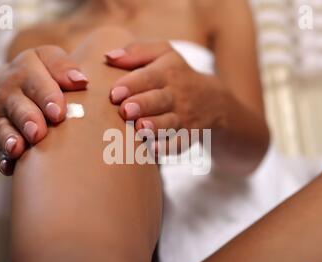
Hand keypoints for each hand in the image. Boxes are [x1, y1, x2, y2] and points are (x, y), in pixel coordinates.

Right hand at [0, 45, 87, 174]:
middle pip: (15, 105)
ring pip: (1, 127)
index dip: (46, 96)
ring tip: (18, 149)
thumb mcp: (50, 60)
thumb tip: (81, 82)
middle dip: (27, 119)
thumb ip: (64, 67)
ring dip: (10, 138)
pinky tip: (8, 166)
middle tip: (38, 133)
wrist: (12, 82)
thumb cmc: (43, 74)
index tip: (58, 113)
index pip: (34, 80)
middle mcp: (4, 90)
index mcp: (23, 69)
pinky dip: (1, 157)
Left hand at [105, 41, 223, 148]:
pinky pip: (179, 143)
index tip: (114, 94)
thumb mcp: (164, 54)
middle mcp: (177, 94)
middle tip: (126, 110)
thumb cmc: (176, 75)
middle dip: (142, 105)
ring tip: (140, 128)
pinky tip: (154, 150)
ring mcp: (184, 117)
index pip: (149, 76)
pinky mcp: (188, 136)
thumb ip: (136, 52)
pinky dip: (168, 148)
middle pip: (159, 99)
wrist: (214, 101)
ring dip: (155, 126)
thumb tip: (108, 57)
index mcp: (168, 71)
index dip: (131, 85)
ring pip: (169, 123)